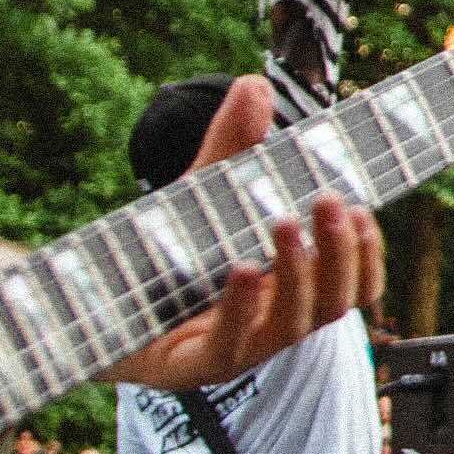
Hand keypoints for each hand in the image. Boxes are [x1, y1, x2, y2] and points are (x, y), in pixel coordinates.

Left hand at [113, 79, 380, 388]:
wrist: (88, 311)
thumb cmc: (160, 255)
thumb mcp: (201, 195)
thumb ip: (231, 146)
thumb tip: (254, 85)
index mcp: (288, 293)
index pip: (352, 286)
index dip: (365, 254)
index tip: (361, 209)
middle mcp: (269, 327)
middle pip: (333, 306)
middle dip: (340, 255)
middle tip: (331, 202)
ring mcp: (232, 352)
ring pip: (291, 328)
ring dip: (298, 275)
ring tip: (284, 223)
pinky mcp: (187, 367)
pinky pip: (226, 349)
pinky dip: (241, 309)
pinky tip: (243, 270)